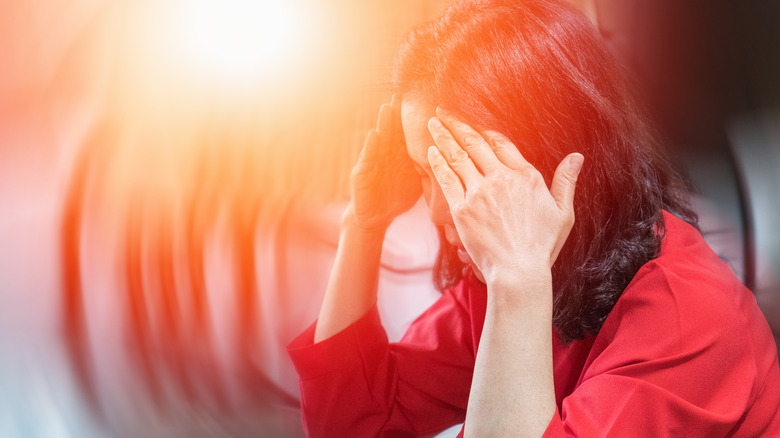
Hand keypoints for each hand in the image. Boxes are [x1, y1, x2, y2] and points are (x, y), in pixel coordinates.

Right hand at [348, 95, 421, 231]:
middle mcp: (387, 153)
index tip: (424, 99)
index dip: (416, 117)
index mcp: (401, 154)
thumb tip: (458, 157)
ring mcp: (373, 161)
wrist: (376, 217)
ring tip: (387, 107)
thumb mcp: (418, 179)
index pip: (409, 132)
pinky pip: (367, 158)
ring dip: (383, 123)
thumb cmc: (397, 196)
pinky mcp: (361, 173)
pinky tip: (374, 135)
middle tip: (404, 93)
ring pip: (380, 139)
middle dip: (398, 112)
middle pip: (394, 130)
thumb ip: (431, 166)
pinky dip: (370, 146)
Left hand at [426, 107, 583, 284]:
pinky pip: (447, 179)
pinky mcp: (462, 209)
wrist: (518, 272)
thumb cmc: (541, 246)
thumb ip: (566, 181)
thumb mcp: (563, 213)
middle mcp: (501, 179)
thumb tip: (577, 157)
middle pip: (475, 143)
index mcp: (525, 176)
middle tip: (443, 111)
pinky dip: (438, 162)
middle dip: (457, 124)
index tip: (472, 119)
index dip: (483, 128)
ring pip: (458, 156)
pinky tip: (431, 151)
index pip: (500, 142)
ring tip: (433, 123)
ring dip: (444, 137)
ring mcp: (480, 192)